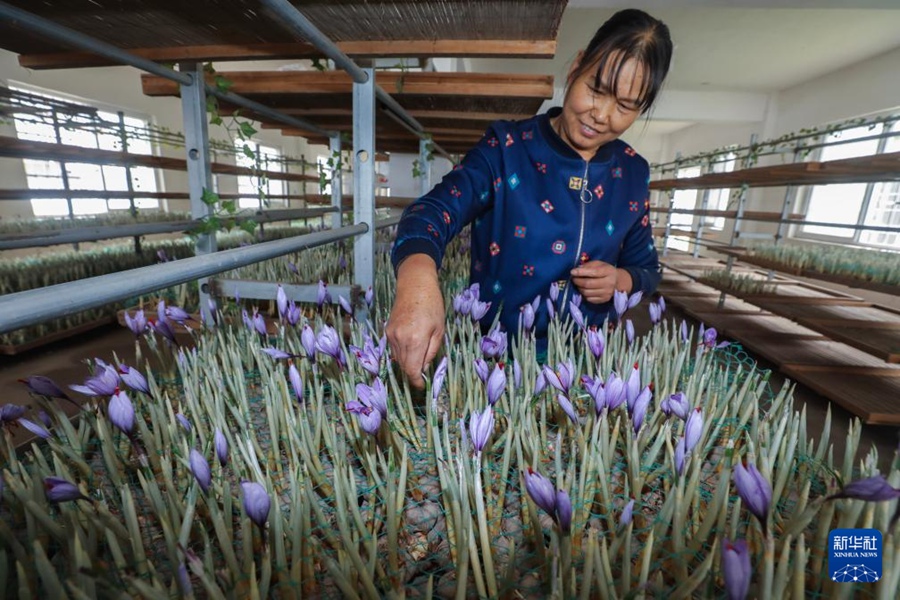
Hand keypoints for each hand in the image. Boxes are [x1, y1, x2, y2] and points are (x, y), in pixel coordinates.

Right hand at [386, 254, 445, 389]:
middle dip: (413, 372)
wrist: (414, 285)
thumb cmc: (432, 305)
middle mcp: (400, 339)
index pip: (412, 370)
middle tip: (422, 374)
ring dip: (408, 361)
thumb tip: (424, 368)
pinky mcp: (387, 330)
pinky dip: (402, 351)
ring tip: (419, 354)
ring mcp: (391, 335)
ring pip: (398, 358)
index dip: (416, 381)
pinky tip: (411, 343)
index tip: (421, 386)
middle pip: (404, 366)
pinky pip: (394, 348)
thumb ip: (431, 351)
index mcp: (415, 340)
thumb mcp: (439, 330)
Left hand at [570, 261, 631, 303]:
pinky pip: (589, 299)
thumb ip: (588, 265)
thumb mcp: (599, 264)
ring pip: (587, 292)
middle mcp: (609, 283)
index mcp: (608, 271)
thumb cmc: (605, 271)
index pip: (593, 272)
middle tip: (573, 278)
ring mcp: (607, 293)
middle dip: (577, 281)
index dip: (581, 272)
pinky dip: (584, 294)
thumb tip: (577, 269)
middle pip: (588, 284)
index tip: (572, 272)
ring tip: (578, 284)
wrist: (618, 282)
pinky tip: (584, 289)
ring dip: (579, 288)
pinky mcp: (604, 300)